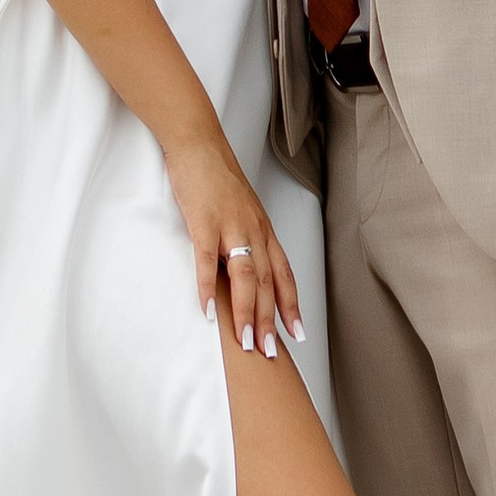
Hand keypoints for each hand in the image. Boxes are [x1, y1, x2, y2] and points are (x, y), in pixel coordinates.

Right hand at [165, 131, 303, 358]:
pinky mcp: (203, 222)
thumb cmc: (217, 177)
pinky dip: (207, 289)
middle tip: (271, 352)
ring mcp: (230, 226)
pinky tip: (208, 312)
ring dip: (246, 313)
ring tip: (246, 342)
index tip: (297, 333)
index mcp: (263, 229)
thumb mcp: (240, 209)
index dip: (291, 305)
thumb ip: (244, 239)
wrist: (198, 143)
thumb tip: (242, 270)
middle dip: (270, 321)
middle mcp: (253, 230)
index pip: (284, 274)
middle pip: (267, 283)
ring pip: (244, 277)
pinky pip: (206, 262)